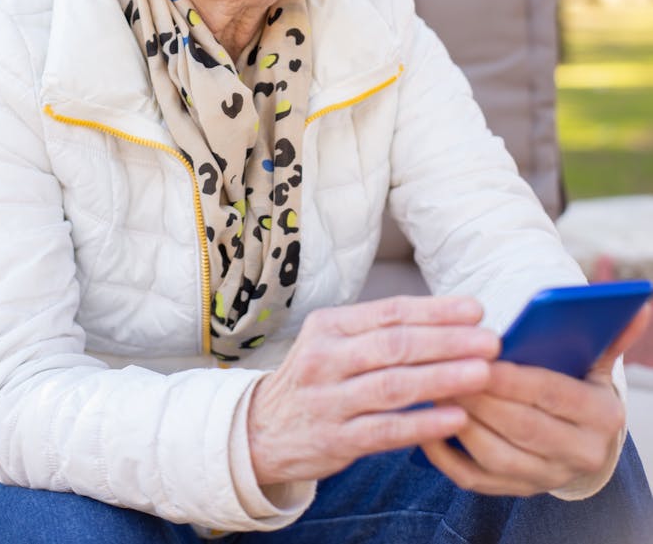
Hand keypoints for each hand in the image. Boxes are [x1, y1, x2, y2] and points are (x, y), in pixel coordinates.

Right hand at [247, 294, 499, 485]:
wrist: (260, 430)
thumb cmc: (314, 379)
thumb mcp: (332, 342)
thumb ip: (378, 332)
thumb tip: (445, 320)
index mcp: (329, 326)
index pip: (389, 312)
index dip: (435, 310)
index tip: (476, 309)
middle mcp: (325, 358)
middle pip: (395, 345)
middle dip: (447, 341)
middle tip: (489, 341)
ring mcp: (329, 401)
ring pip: (393, 386)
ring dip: (442, 378)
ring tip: (482, 373)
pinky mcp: (335, 440)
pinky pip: (386, 431)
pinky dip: (424, 423)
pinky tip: (456, 417)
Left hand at [421, 302, 650, 496]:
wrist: (577, 438)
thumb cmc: (576, 384)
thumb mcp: (594, 360)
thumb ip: (610, 333)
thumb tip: (638, 303)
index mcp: (602, 417)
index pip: (555, 395)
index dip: (517, 378)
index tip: (483, 358)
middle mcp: (579, 455)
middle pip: (523, 427)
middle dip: (483, 397)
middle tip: (448, 369)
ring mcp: (544, 478)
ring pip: (496, 455)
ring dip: (462, 422)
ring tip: (436, 390)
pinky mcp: (513, 492)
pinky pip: (474, 479)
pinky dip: (446, 455)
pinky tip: (426, 425)